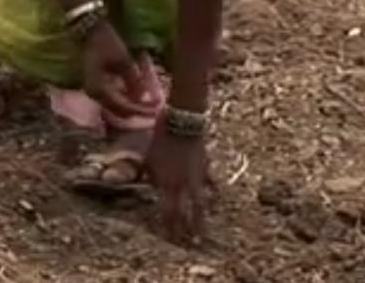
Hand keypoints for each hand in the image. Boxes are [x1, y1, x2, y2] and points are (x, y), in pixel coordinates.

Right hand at [80, 24, 154, 120]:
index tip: (158, 109)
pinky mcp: (98, 87)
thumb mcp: (123, 60)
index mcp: (98, 90)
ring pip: (119, 106)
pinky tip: (140, 91)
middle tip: (158, 106)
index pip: (123, 109)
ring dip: (135, 104)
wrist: (90, 30)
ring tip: (151, 99)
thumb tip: (146, 99)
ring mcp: (95, 92)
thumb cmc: (106, 42)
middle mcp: (95, 95)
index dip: (141, 111)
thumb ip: (134, 80)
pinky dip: (129, 97)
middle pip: (121, 111)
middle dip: (140, 110)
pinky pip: (116, 98)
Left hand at [147, 126, 208, 244]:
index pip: (168, 212)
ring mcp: (196, 177)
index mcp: (166, 183)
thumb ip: (150, 177)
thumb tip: (152, 188)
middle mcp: (182, 184)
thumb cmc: (160, 137)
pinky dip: (213, 192)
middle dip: (186, 229)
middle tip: (190, 244)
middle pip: (185, 212)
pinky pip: (210, 183)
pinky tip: (216, 199)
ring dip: (201, 218)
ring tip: (203, 231)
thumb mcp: (148, 159)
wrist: (181, 120)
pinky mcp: (206, 167)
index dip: (169, 227)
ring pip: (200, 203)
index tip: (170, 241)